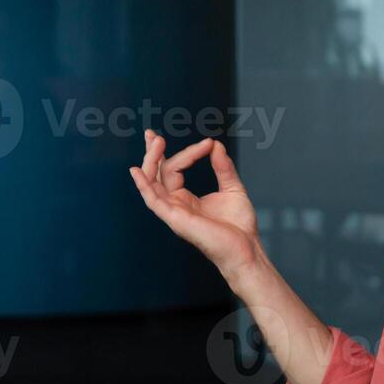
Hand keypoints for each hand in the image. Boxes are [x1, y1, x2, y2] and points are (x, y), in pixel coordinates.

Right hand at [128, 130, 262, 280]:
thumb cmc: (239, 227)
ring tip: (155, 141)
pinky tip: (137, 171)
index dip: (189, 152)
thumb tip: (215, 144)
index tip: (208, 144)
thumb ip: (223, 167)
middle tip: (153, 134)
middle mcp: (176, 204)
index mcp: (186, 199)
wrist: (245, 248)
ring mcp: (174, 212)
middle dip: (152, 153)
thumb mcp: (232, 188)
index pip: (175, 169)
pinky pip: (153, 201)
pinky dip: (144, 186)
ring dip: (151, 162)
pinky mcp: (175, 219)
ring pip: (152, 184)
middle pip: (157, 174)